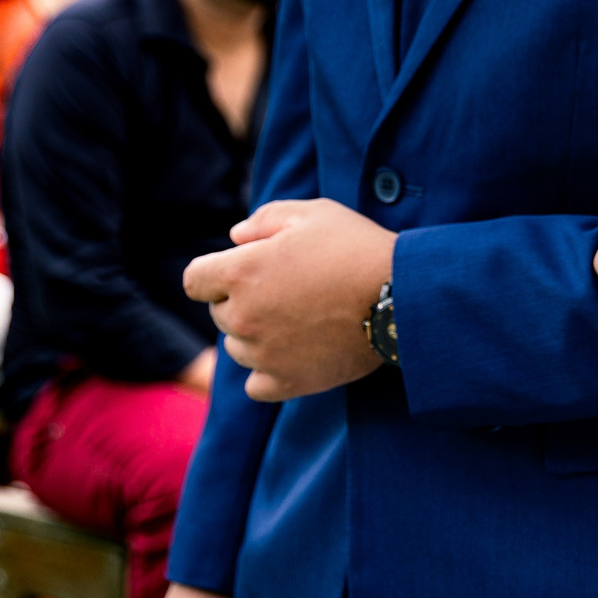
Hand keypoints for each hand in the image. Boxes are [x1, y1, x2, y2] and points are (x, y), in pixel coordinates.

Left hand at [182, 200, 394, 401]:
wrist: (402, 297)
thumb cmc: (356, 247)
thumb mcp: (312, 213)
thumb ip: (264, 219)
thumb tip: (235, 238)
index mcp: (241, 271)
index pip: (195, 280)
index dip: (215, 272)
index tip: (244, 269)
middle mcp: (243, 316)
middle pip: (219, 313)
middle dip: (241, 299)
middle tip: (287, 290)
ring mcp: (263, 354)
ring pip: (237, 348)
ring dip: (256, 335)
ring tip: (299, 319)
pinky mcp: (286, 382)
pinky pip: (256, 384)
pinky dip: (268, 372)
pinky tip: (292, 354)